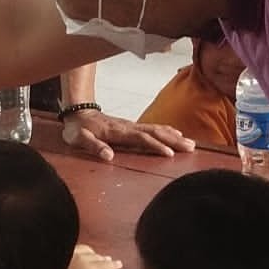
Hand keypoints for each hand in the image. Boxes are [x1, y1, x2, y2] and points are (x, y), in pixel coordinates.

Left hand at [60, 110, 194, 160]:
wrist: (78, 112)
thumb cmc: (78, 129)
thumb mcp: (79, 139)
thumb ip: (94, 147)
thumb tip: (109, 156)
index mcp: (117, 133)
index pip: (140, 139)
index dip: (155, 146)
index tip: (169, 154)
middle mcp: (128, 127)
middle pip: (154, 132)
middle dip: (173, 140)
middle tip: (190, 147)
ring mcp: (131, 125)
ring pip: (156, 129)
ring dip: (173, 135)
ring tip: (190, 142)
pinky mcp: (132, 126)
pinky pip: (153, 127)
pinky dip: (166, 130)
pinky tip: (176, 133)